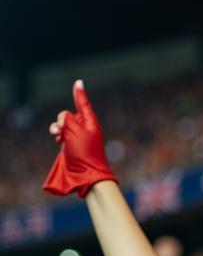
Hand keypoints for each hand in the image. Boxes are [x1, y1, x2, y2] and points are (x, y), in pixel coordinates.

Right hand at [42, 80, 117, 197]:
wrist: (85, 173)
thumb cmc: (84, 152)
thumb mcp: (75, 130)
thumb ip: (67, 118)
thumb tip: (64, 118)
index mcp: (91, 123)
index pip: (84, 104)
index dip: (79, 93)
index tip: (78, 82)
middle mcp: (86, 128)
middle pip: (69, 114)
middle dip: (61, 120)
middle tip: (61, 130)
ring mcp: (78, 137)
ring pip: (63, 124)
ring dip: (58, 128)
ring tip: (58, 137)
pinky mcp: (72, 144)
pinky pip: (62, 133)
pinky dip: (58, 135)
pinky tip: (58, 141)